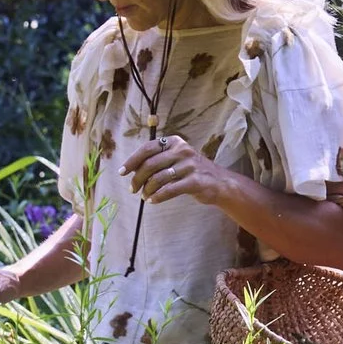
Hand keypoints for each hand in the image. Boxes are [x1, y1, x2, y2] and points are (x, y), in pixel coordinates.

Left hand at [125, 134, 240, 207]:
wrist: (220, 183)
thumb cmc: (192, 172)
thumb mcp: (177, 158)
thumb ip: (158, 160)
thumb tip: (132, 171)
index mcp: (175, 142)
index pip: (147, 148)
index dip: (132, 160)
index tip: (122, 172)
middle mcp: (182, 151)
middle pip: (150, 164)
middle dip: (137, 178)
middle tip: (132, 189)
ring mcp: (190, 166)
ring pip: (158, 178)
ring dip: (147, 190)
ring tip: (144, 196)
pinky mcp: (195, 181)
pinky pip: (170, 190)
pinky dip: (158, 197)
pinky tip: (153, 201)